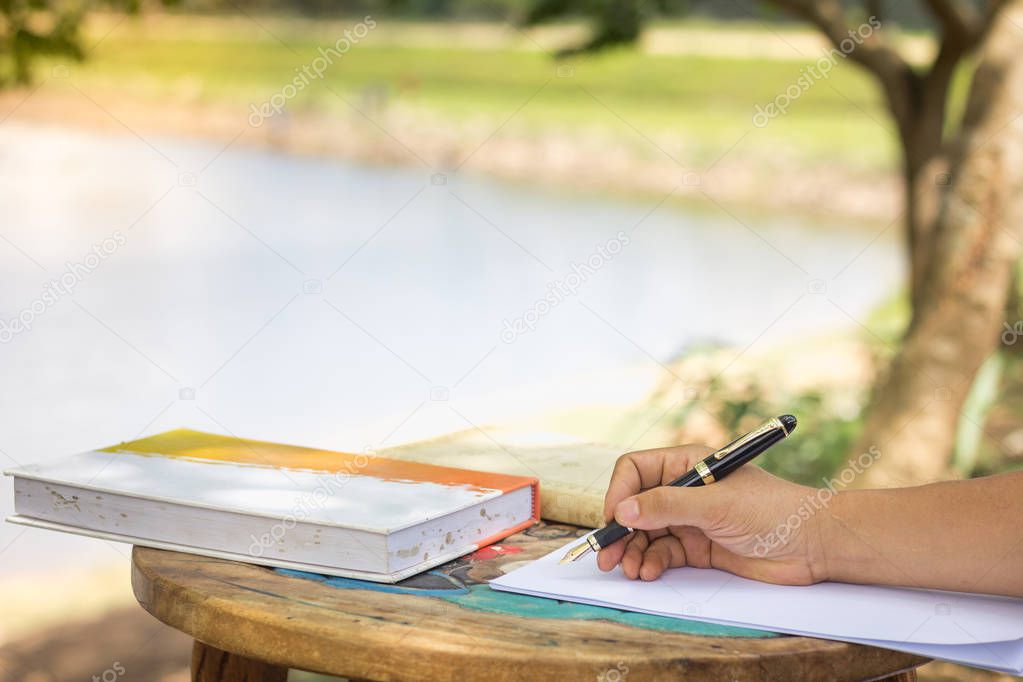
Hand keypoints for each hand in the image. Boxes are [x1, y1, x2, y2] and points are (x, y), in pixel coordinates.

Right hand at [596, 444, 828, 584]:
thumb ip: (667, 506)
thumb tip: (623, 510)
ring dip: (633, 551)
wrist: (814, 544)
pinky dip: (651, 563)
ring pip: (646, 533)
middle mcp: (685, 489)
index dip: (619, 492)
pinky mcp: (699, 547)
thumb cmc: (773, 510)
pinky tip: (649, 572)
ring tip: (630, 570)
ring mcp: (691, 519)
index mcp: (687, 464)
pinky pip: (663, 553)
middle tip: (607, 556)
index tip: (613, 519)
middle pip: (636, 505)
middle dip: (620, 530)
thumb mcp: (716, 505)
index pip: (636, 470)